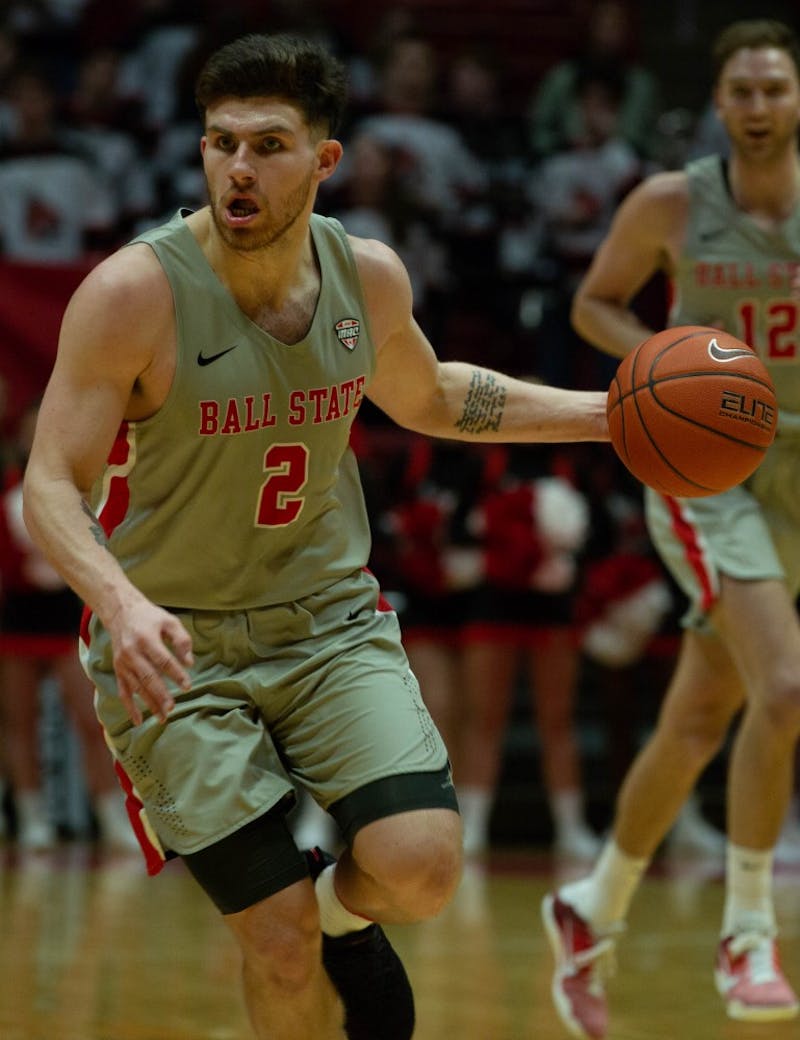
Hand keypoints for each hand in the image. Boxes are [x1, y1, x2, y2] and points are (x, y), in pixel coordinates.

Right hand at [105, 594, 193, 724]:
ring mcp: (122, 663)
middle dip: (160, 694)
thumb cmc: (150, 618)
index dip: (176, 674)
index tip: (187, 686)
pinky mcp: (118, 670)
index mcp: (145, 639)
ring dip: (149, 703)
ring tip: (163, 717)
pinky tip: (139, 721)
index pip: (163, 660)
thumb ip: (182, 640)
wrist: (121, 613)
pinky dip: (130, 707)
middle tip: (172, 708)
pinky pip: (123, 692)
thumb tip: (190, 663)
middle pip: (148, 677)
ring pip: (136, 687)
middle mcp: (131, 653)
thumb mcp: (169, 621)